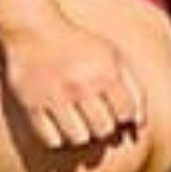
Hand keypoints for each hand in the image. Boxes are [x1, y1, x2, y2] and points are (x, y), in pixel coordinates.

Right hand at [0, 9, 150, 163]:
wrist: (33, 30)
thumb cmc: (80, 46)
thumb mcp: (113, 56)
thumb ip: (133, 88)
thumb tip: (140, 125)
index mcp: (105, 73)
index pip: (125, 114)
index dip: (124, 118)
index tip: (115, 111)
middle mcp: (81, 86)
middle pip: (103, 130)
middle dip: (104, 128)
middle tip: (97, 120)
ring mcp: (54, 97)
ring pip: (79, 139)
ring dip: (82, 136)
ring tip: (80, 125)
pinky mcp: (31, 106)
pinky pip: (52, 141)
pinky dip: (59, 140)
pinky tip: (60, 127)